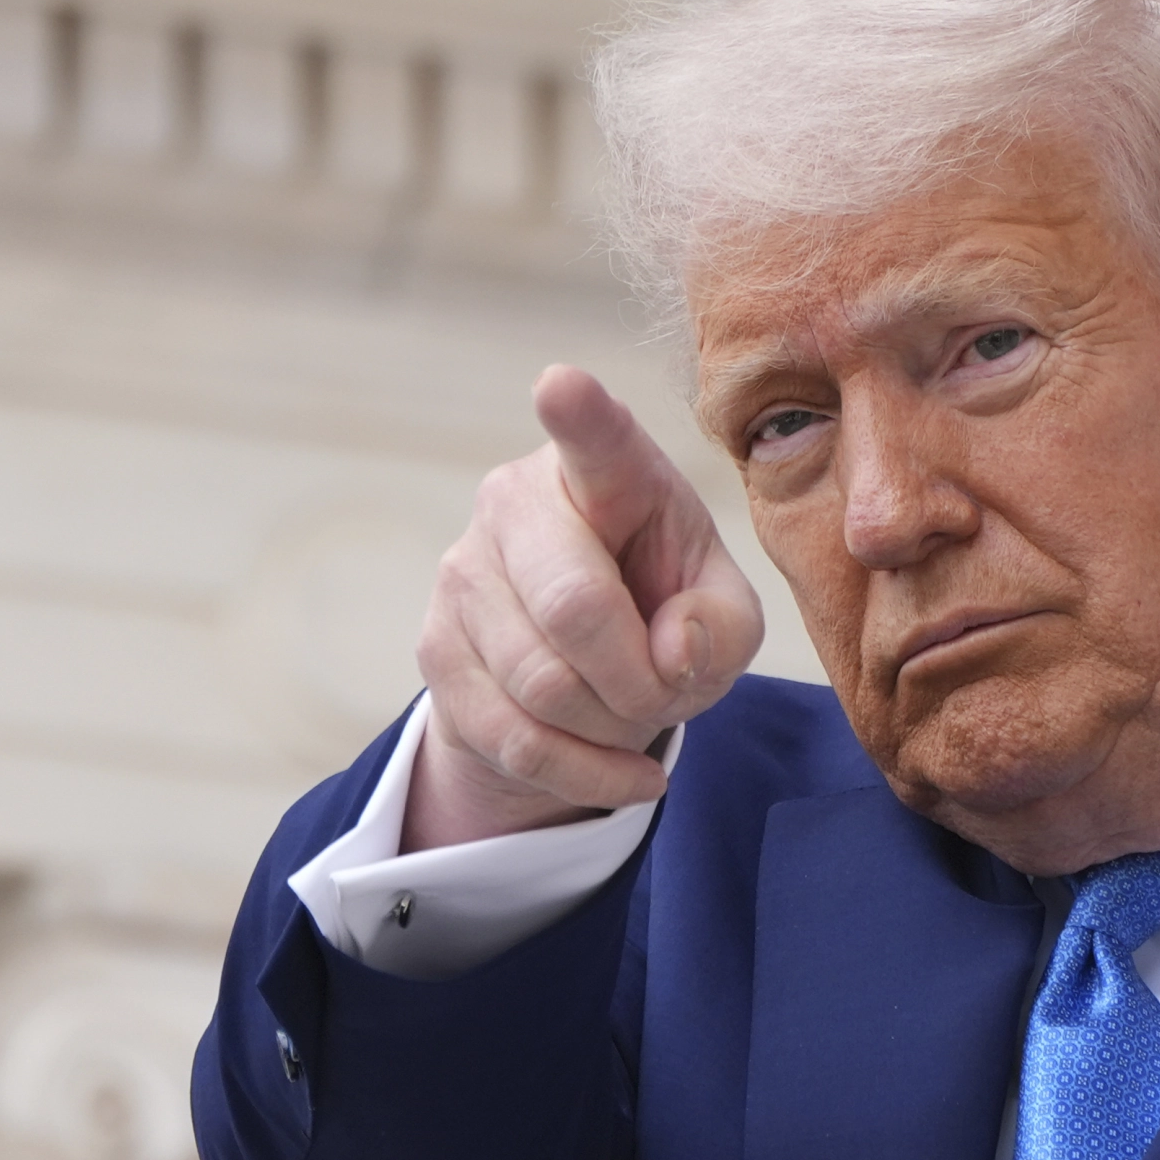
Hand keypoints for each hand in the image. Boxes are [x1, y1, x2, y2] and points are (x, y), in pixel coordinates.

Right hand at [407, 364, 765, 848]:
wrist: (581, 677)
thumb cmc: (664, 614)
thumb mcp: (723, 617)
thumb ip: (724, 627)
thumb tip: (671, 652)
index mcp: (605, 470)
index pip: (593, 441)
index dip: (578, 416)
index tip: (561, 385)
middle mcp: (516, 502)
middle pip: (575, 609)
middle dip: (637, 680)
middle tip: (666, 691)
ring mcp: (463, 574)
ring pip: (544, 686)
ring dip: (612, 729)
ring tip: (633, 716)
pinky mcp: (435, 649)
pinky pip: (515, 739)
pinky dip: (585, 773)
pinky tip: (620, 769)